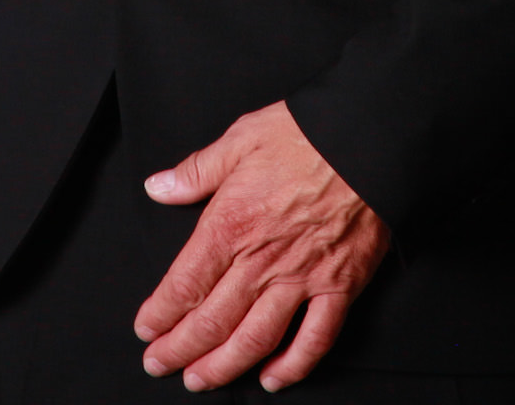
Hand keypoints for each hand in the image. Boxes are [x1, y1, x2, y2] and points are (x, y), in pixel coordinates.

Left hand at [133, 101, 389, 392]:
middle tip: (159, 364)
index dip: (160, 313)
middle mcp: (262, 261)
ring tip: (199, 380)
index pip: (184, 284)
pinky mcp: (340, 287)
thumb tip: (158, 187)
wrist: (369, 139)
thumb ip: (196, 170)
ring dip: (223, 366)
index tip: (146, 328)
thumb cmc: (307, 135)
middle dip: (179, 349)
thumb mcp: (239, 139)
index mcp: (231, 224)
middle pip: (211, 320)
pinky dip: (293, 366)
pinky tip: (272, 379)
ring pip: (255, 339)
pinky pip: (315, 339)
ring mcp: (303, 279)